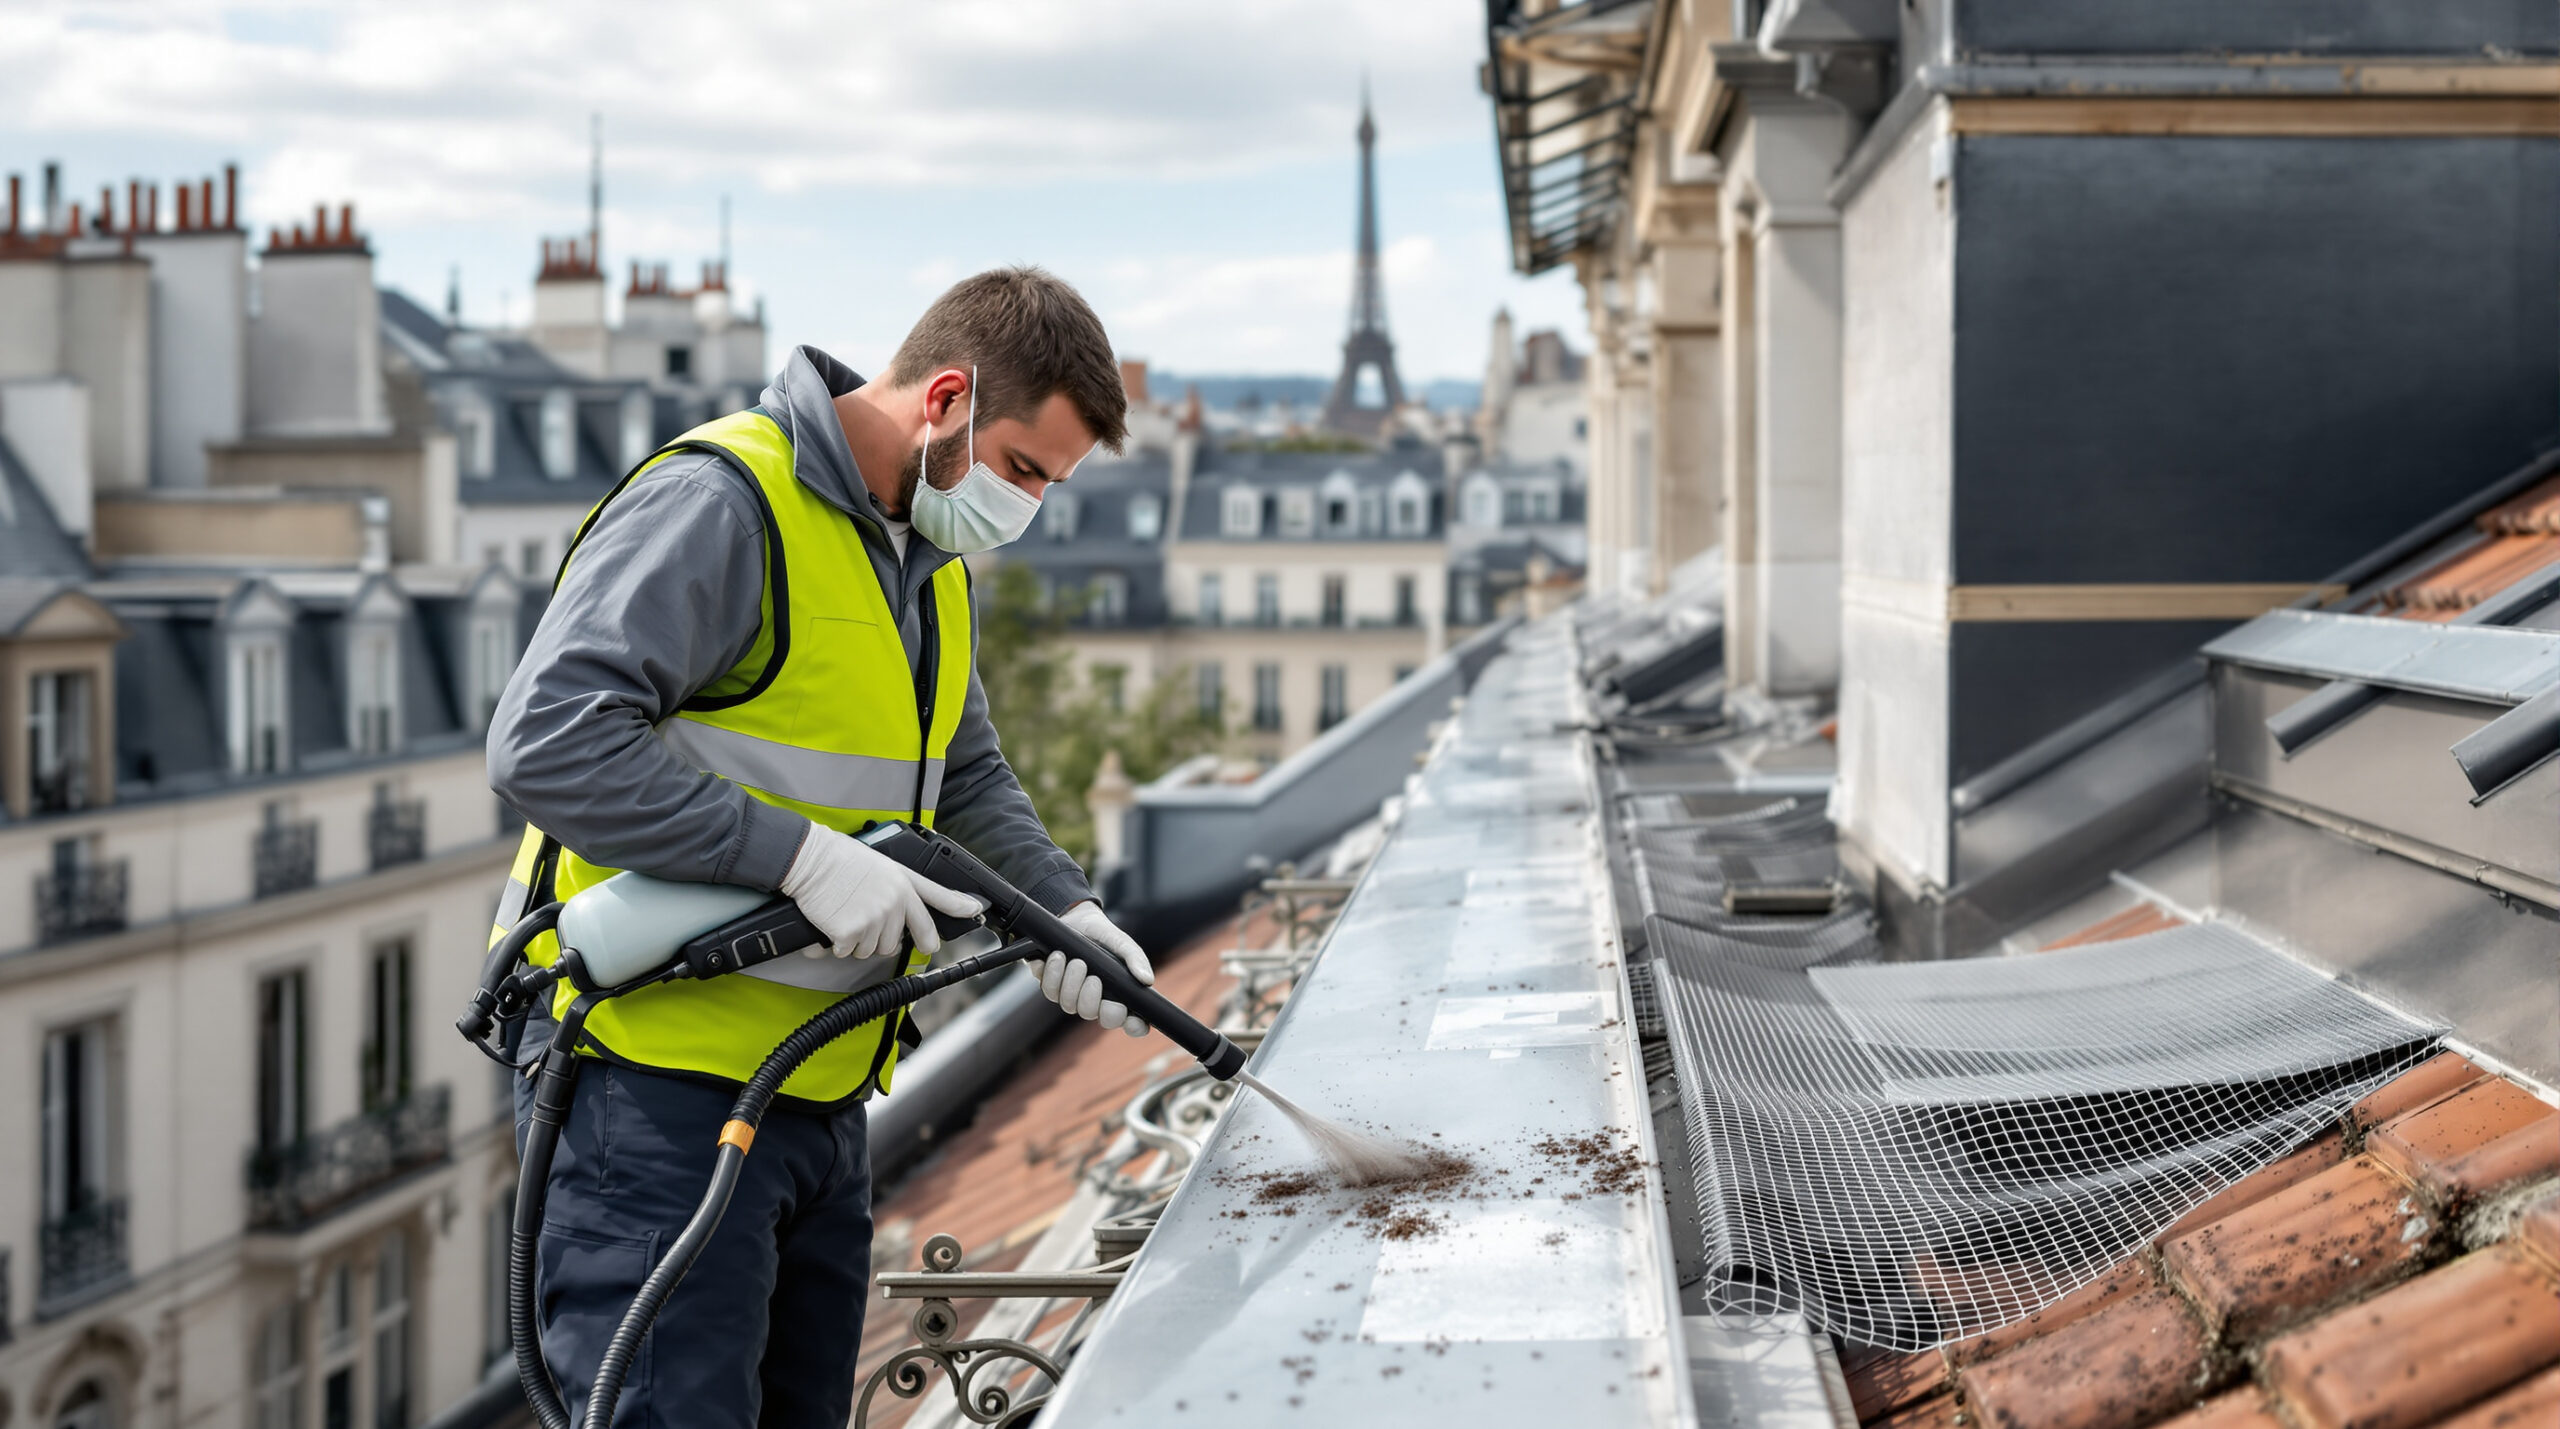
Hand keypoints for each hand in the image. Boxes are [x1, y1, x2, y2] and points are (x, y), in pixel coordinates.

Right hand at [778, 825, 983, 962]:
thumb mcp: (883, 865)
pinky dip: (835, 944)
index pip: (936, 903)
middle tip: (860, 915)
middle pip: (894, 943)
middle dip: (877, 938)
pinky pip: (846, 952)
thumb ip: (902, 886)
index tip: (966, 918)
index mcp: (904, 884)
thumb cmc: (840, 859)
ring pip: (870, 951)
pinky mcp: (852, 932)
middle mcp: (895, 903)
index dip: (951, 915)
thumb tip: (913, 906)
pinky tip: (831, 922)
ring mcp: (874, 919)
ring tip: (845, 914)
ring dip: (856, 942)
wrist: (812, 859)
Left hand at [1041, 902, 1153, 1037]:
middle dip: (1092, 1000)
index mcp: (1118, 994)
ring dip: (1072, 982)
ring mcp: (1072, 995)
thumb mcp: (1122, 942)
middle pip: (1094, 1016)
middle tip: (1094, 979)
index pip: (1131, 1021)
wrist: (1074, 917)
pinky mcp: (1051, 986)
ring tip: (1077, 961)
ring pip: (1069, 1005)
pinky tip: (1059, 956)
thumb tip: (1147, 980)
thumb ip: (1135, 958)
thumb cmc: (1103, 935)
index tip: (1133, 1021)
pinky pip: (1050, 991)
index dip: (1134, 1027)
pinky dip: (1054, 974)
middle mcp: (1095, 1000)